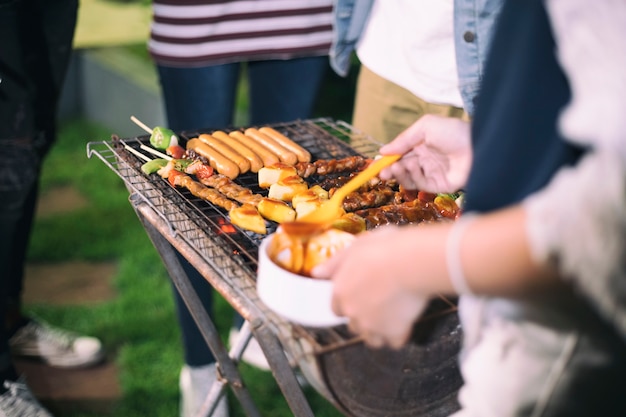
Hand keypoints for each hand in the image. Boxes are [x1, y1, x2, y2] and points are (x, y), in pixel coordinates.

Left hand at [311, 226, 429, 348]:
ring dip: (379, 331)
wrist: (410, 262)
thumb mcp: (355, 247)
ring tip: (391, 316)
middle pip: (353, 325)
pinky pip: (394, 342)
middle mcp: (352, 312)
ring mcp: (372, 325)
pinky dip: (400, 334)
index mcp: (341, 291)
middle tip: (379, 304)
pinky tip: (405, 321)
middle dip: (364, 318)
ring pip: (372, 339)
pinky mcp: (393, 332)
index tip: (361, 296)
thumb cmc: (385, 249)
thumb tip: (316, 273)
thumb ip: (335, 263)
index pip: (337, 308)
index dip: (350, 303)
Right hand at [379, 114, 471, 192]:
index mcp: (422, 145)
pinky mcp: (439, 185)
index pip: (400, 154)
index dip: (387, 159)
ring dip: (398, 174)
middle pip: (402, 168)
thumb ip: (404, 139)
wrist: (478, 146)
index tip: (375, 164)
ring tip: (391, 170)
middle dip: (390, 170)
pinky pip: (420, 184)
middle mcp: (426, 160)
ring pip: (409, 177)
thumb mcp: (425, 127)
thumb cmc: (454, 131)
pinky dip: (411, 178)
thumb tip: (382, 151)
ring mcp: (433, 173)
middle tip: (380, 172)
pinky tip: (409, 168)